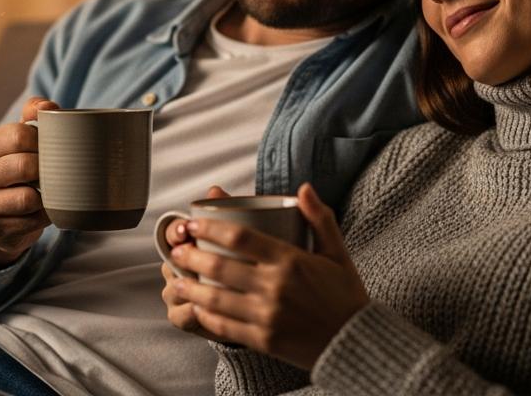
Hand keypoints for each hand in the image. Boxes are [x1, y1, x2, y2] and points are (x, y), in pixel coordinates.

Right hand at [0, 97, 56, 267]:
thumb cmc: (15, 166)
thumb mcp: (19, 138)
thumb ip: (33, 114)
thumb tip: (48, 107)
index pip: (19, 135)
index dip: (44, 141)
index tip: (53, 146)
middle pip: (25, 166)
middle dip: (47, 168)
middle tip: (57, 170)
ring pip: (28, 198)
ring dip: (46, 195)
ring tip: (50, 190)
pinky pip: (31, 221)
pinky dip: (44, 216)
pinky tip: (43, 210)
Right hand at [160, 186, 229, 339]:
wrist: (250, 304)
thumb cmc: (241, 265)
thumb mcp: (240, 239)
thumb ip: (228, 213)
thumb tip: (215, 190)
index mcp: (186, 246)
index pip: (171, 233)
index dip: (176, 230)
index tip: (187, 229)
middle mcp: (176, 269)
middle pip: (169, 261)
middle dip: (180, 258)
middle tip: (194, 254)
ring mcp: (178, 294)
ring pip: (173, 290)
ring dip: (186, 288)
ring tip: (202, 286)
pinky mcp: (184, 317)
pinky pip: (180, 316)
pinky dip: (190, 313)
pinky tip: (203, 310)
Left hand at [171, 183, 368, 368]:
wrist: (355, 343)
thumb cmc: (345, 296)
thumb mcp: (337, 253)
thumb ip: (319, 219)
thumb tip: (304, 188)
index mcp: (291, 261)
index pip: (240, 238)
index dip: (210, 228)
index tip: (194, 223)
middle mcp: (275, 288)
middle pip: (220, 267)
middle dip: (191, 256)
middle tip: (178, 249)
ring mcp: (267, 316)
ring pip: (216, 299)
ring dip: (190, 287)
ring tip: (175, 280)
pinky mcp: (263, 340)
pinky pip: (225, 327)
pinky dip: (206, 316)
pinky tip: (197, 307)